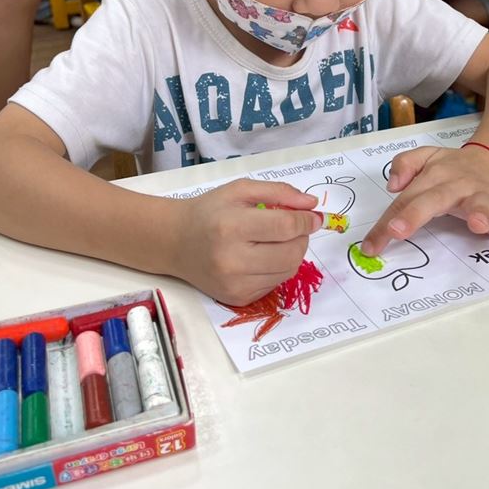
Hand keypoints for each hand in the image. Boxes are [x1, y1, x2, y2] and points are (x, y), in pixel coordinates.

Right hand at [169, 180, 320, 304]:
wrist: (175, 242)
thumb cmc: (209, 212)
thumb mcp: (240, 190)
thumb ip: (279, 192)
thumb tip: (312, 205)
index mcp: (231, 226)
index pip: (285, 227)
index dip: (306, 221)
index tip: (313, 217)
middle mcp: (232, 259)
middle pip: (292, 253)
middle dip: (301, 238)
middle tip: (293, 227)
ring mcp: (234, 284)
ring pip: (288, 271)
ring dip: (292, 254)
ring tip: (276, 241)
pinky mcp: (238, 299)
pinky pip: (275, 284)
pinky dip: (277, 269)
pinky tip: (262, 257)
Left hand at [361, 146, 488, 256]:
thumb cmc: (452, 169)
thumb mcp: (426, 158)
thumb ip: (406, 164)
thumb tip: (392, 185)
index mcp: (434, 176)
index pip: (405, 201)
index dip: (387, 222)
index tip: (371, 246)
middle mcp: (456, 184)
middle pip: (432, 199)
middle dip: (414, 215)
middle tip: (397, 231)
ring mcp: (481, 195)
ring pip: (479, 203)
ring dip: (479, 213)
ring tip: (477, 225)